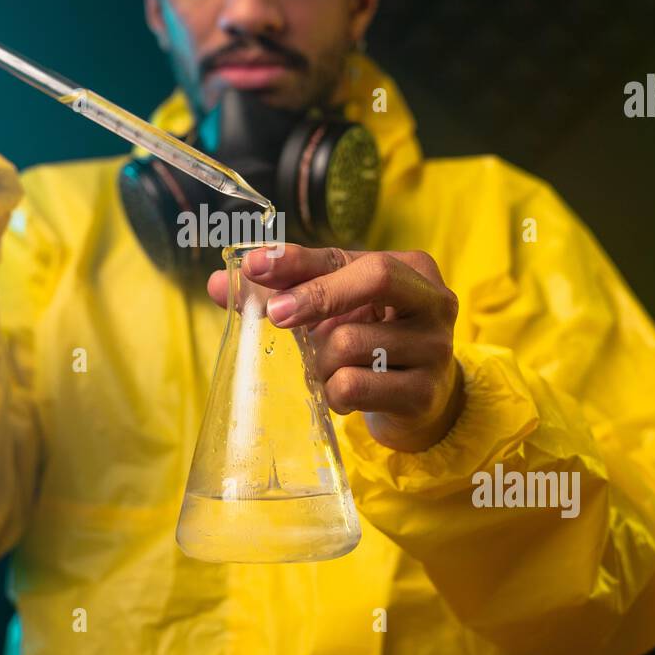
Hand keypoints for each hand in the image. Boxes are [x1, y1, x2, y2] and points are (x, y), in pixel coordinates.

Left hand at [207, 244, 464, 451]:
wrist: (419, 400)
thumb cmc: (371, 340)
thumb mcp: (334, 308)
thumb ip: (283, 290)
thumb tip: (219, 283)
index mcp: (413, 267)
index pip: (346, 254)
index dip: (296, 260)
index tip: (253, 265)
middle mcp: (434, 301)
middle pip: (373, 279)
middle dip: (316, 296)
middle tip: (276, 316)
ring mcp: (435, 348)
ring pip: (350, 342)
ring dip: (322, 361)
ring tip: (330, 368)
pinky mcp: (424, 392)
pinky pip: (354, 386)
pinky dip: (334, 392)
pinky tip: (345, 393)